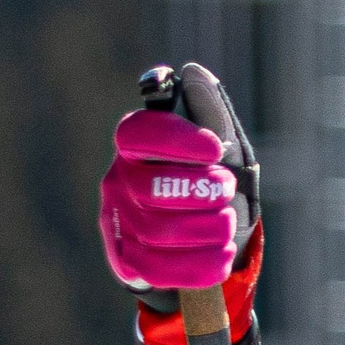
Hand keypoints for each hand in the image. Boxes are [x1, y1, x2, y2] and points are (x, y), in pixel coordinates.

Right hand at [99, 66, 257, 300]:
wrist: (210, 241)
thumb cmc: (212, 183)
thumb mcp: (223, 146)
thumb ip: (210, 112)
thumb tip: (192, 73)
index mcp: (135, 147)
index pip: (138, 135)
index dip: (175, 139)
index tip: (213, 147)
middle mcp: (118, 182)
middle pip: (150, 188)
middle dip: (201, 190)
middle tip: (225, 187)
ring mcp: (120, 224)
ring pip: (158, 232)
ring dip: (208, 228)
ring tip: (226, 222)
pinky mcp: (129, 263)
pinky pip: (160, 270)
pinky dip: (202, 264)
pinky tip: (222, 252)